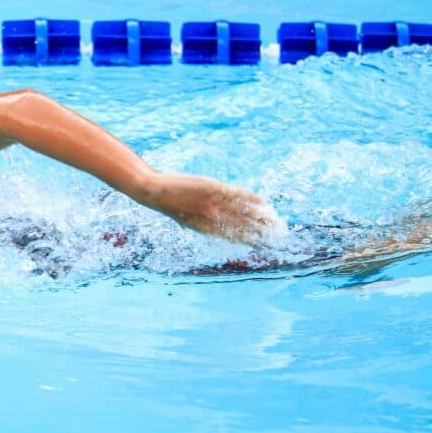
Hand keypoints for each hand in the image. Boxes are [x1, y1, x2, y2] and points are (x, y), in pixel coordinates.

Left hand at [143, 172, 283, 245]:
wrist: (153, 192)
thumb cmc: (169, 204)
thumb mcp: (186, 218)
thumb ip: (202, 223)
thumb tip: (215, 226)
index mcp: (205, 229)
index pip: (233, 238)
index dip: (250, 241)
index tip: (264, 244)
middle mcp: (211, 218)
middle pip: (242, 227)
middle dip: (261, 231)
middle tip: (278, 234)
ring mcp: (212, 203)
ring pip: (243, 212)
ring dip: (261, 217)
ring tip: (275, 221)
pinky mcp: (212, 188)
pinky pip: (235, 195)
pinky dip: (249, 198)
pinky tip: (262, 202)